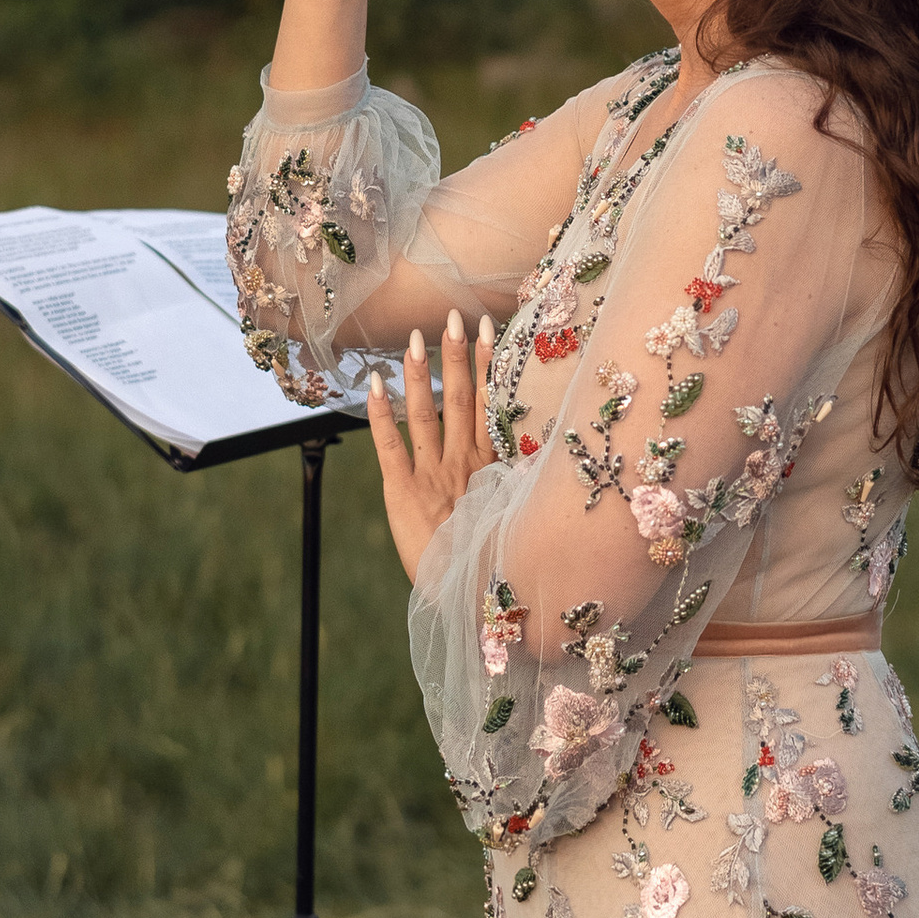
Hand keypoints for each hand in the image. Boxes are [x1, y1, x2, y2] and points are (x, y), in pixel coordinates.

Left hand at [369, 309, 498, 580]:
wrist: (472, 601)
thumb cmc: (497, 562)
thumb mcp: (517, 516)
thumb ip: (523, 482)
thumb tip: (544, 452)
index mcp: (493, 467)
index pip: (492, 404)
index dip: (490, 365)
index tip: (490, 329)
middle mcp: (464, 463)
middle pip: (462, 398)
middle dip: (457, 355)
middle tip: (453, 316)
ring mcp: (432, 474)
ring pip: (427, 412)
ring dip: (421, 372)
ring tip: (416, 337)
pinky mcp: (402, 491)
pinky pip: (389, 444)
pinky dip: (380, 412)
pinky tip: (374, 382)